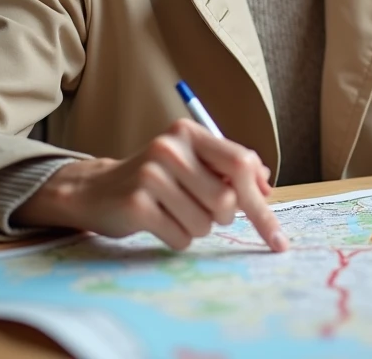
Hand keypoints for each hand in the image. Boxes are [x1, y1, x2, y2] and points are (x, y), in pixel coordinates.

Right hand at [14, 118, 285, 252]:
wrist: (95, 191)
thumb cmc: (155, 180)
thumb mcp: (191, 163)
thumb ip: (228, 169)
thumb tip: (266, 184)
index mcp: (189, 133)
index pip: (242, 163)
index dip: (262, 202)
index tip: (276, 235)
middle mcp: (170, 148)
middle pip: (227, 199)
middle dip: (223, 216)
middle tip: (204, 210)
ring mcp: (151, 175)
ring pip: (206, 223)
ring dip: (197, 228)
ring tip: (174, 213)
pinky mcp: (136, 204)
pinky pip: (182, 238)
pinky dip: (177, 239)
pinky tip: (159, 223)